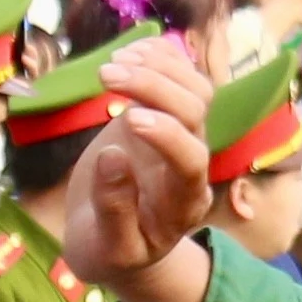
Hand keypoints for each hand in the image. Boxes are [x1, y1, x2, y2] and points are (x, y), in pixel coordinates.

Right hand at [46, 38, 215, 301]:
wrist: (112, 241)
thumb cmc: (108, 251)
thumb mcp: (105, 247)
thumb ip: (113, 209)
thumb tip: (114, 156)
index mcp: (183, 202)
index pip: (192, 160)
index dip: (167, 135)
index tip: (128, 119)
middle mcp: (191, 163)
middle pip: (196, 112)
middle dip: (156, 87)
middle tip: (106, 75)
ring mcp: (182, 135)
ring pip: (196, 89)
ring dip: (160, 66)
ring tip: (114, 61)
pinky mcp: (165, 116)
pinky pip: (180, 78)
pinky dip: (161, 57)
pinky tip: (130, 50)